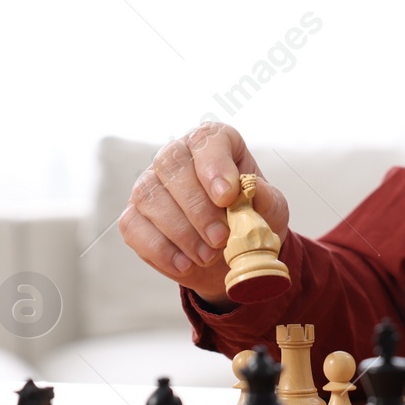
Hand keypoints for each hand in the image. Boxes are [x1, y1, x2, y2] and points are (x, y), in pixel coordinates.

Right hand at [118, 121, 289, 307]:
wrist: (233, 255)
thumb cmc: (252, 220)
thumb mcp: (271, 209)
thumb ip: (264, 197)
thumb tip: (252, 190)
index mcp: (214, 144)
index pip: (206, 140)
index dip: (214, 166)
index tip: (227, 197)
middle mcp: (176, 156)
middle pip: (171, 166)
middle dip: (197, 207)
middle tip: (220, 238)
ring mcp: (149, 185)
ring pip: (150, 197)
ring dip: (182, 232)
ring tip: (208, 256)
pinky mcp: (134, 216)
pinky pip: (134, 227)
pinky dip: (161, 250)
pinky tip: (185, 264)